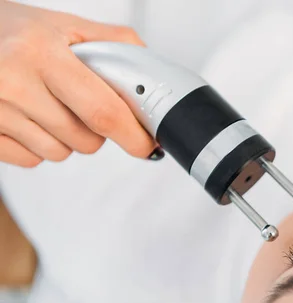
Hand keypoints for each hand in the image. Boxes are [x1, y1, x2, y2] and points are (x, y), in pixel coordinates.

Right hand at [0, 1, 160, 167]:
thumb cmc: (15, 30)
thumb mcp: (64, 24)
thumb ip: (113, 43)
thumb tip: (150, 72)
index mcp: (40, 53)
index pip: (102, 110)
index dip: (132, 135)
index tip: (146, 144)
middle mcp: (13, 83)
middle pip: (86, 140)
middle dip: (99, 130)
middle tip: (82, 103)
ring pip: (60, 153)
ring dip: (67, 137)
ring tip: (50, 103)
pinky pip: (32, 159)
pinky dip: (39, 144)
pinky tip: (29, 116)